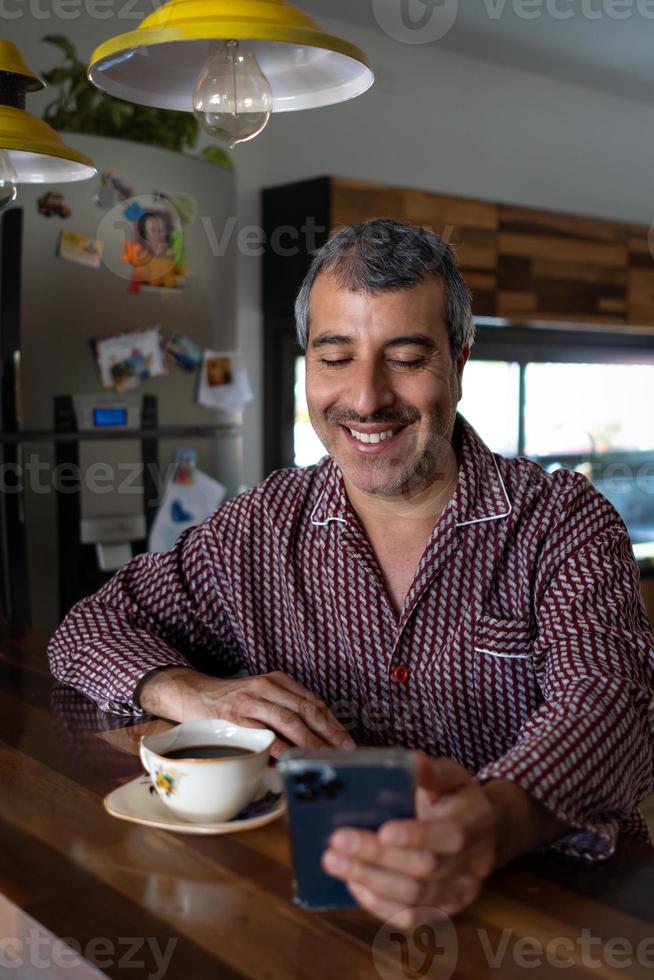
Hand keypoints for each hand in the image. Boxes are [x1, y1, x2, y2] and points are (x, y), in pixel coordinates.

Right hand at [137, 667, 355, 758]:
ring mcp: (252, 702)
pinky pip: (264, 735)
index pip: (313, 702)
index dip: (332, 722)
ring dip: (310, 741)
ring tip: (325, 757)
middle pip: (306, 710)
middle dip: (329, 731)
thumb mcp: (262, 694)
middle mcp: (267, 687)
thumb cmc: (232, 700)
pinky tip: (293, 760)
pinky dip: (281, 749)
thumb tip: (316, 734)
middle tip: (345, 749)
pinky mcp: (236, 719)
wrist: (194, 693)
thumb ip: (285, 707)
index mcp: (278, 681)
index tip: (347, 739)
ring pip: (289, 721)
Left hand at [321, 753, 496, 927]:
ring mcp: (459, 892)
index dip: (416, 837)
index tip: (382, 830)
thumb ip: (432, 772)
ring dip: (369, 880)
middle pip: (423, 869)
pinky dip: (378, 904)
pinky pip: (411, 918)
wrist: (484, 832)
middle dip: (376, 857)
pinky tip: (354, 884)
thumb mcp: (452, 776)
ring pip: (413, 898)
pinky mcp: (444, 910)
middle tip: (336, 842)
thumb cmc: (458, 799)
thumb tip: (413, 761)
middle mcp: (472, 864)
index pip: (449, 837)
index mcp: (475, 824)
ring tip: (334, 861)